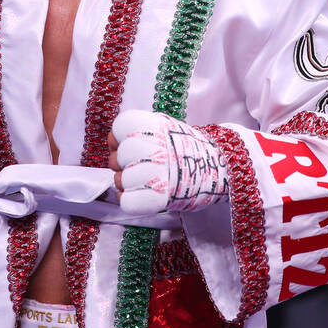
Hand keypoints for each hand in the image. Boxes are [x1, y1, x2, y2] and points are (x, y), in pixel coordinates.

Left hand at [109, 110, 227, 214]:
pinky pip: (126, 201)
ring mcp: (155, 172)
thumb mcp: (163, 127)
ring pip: (119, 181)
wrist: (215, 169)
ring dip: (128, 184)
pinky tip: (144, 195)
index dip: (118, 140)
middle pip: (116, 158)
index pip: (117, 129)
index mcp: (153, 126)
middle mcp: (153, 146)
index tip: (127, 145)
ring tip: (146, 181)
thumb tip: (112, 141)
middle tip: (140, 167)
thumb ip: (138, 131)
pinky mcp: (157, 198)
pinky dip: (131, 201)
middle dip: (122, 164)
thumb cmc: (183, 149)